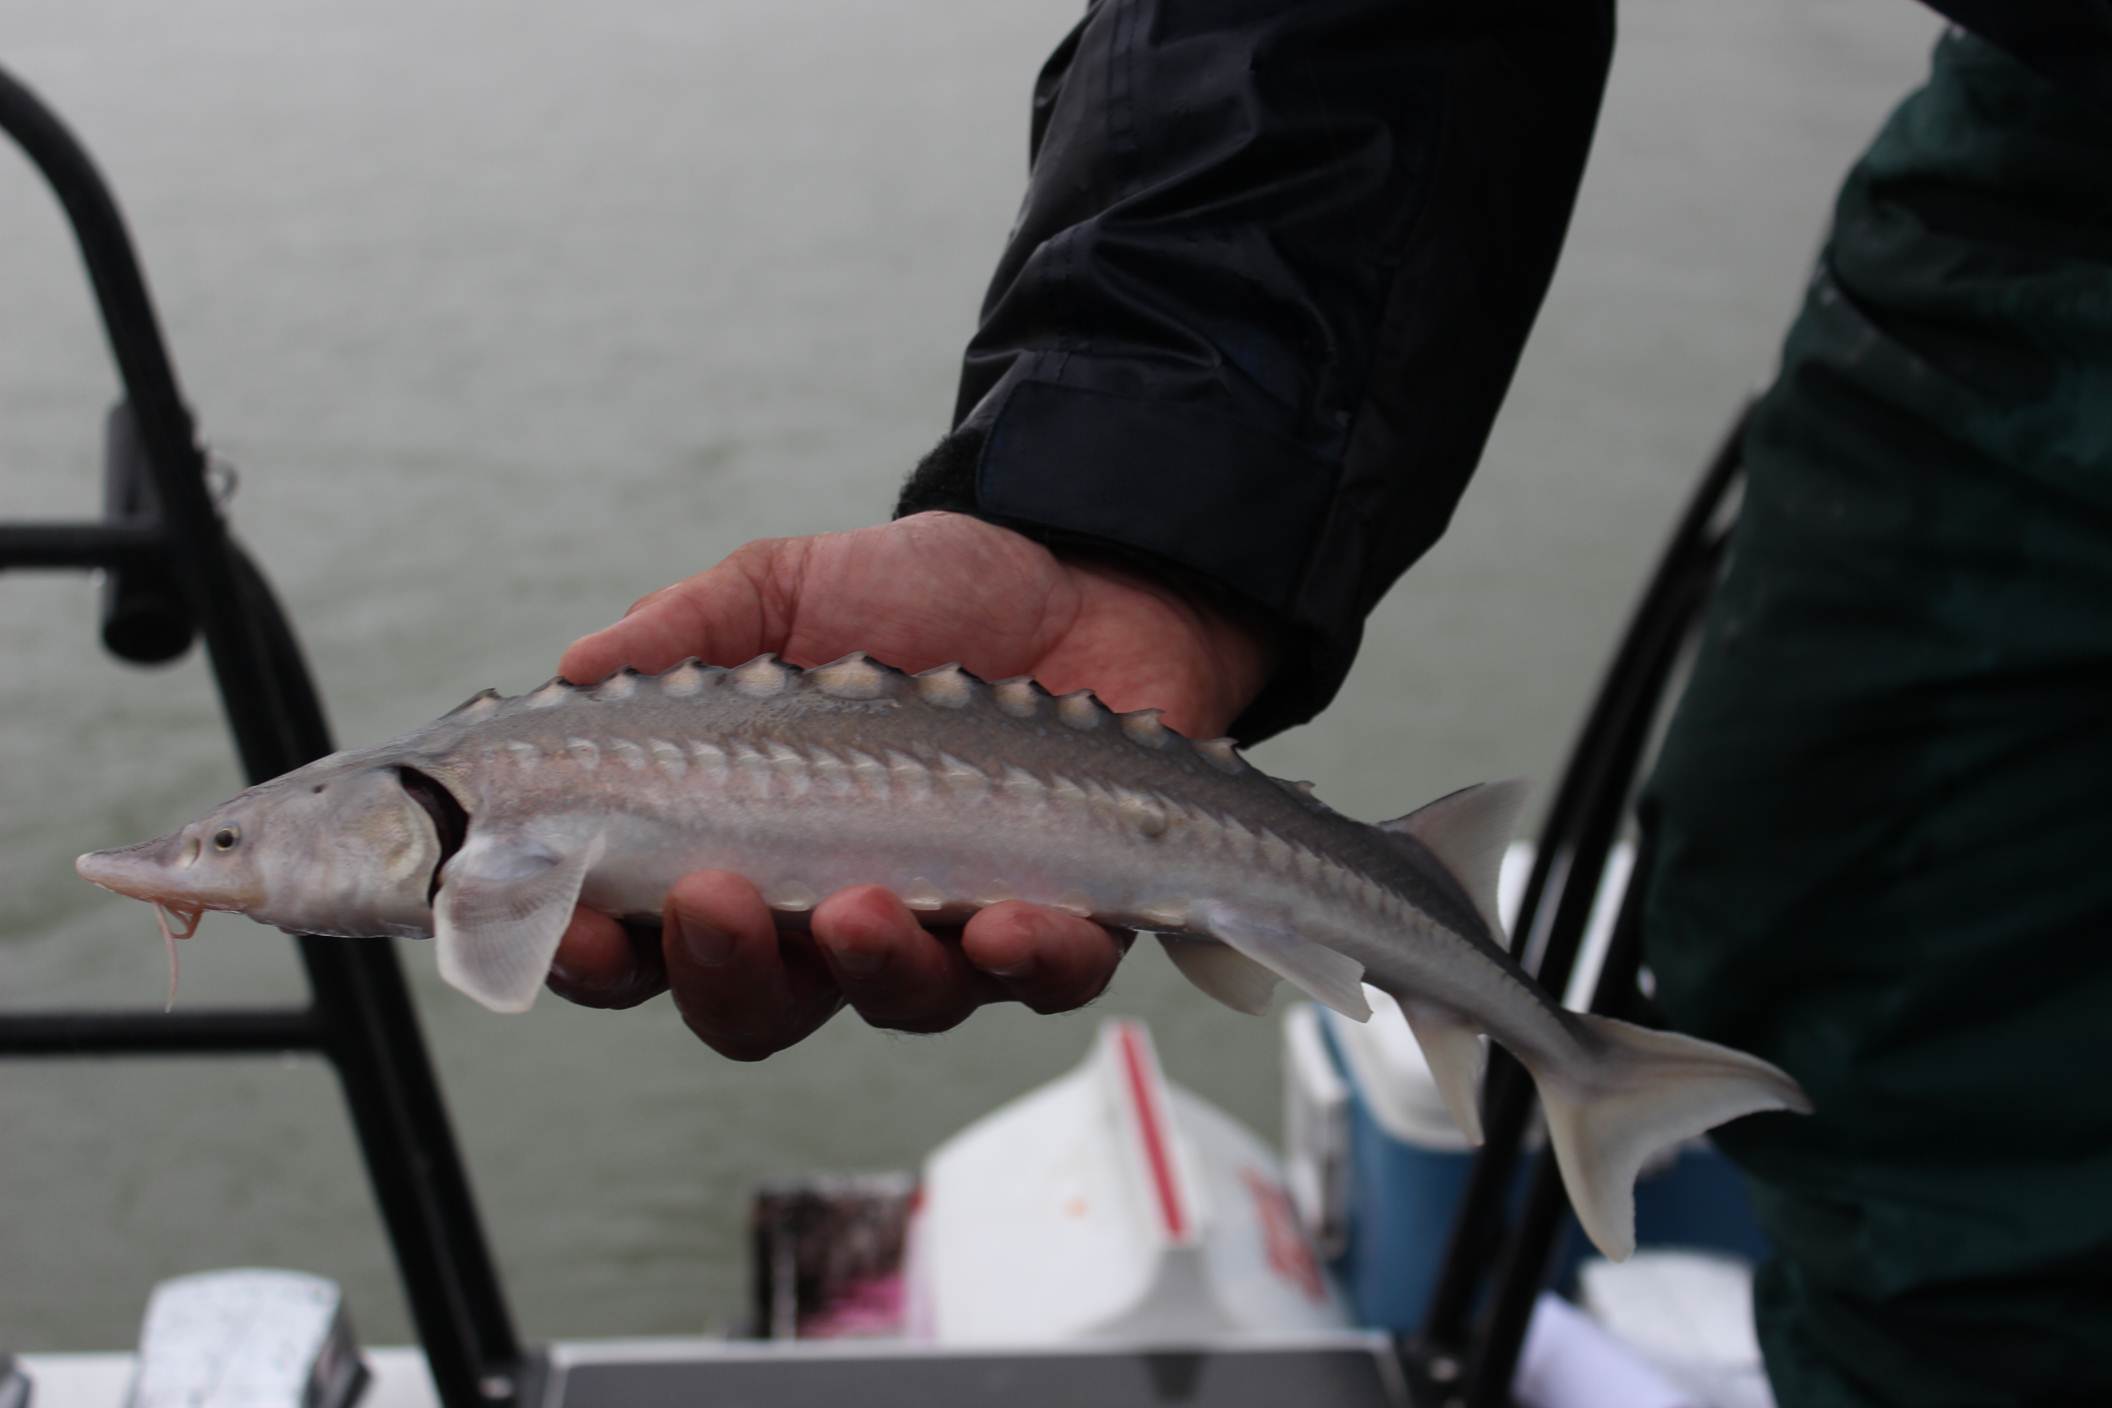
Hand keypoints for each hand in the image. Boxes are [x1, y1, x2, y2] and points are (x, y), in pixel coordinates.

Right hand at [548, 510, 1273, 1058]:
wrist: (1088, 574)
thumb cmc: (924, 595)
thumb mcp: (786, 589)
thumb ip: (687, 631)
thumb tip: (576, 670)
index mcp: (750, 849)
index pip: (649, 938)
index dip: (598, 953)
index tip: (577, 922)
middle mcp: (836, 915)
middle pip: (756, 1005)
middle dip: (724, 973)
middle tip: (711, 903)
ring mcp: (950, 930)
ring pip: (897, 1002)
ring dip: (870, 971)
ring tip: (858, 908)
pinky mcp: (1069, 924)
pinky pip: (1043, 980)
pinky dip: (1024, 962)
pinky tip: (1007, 925)